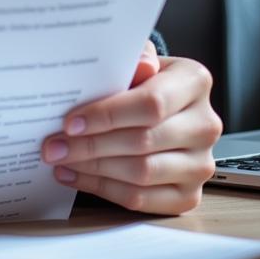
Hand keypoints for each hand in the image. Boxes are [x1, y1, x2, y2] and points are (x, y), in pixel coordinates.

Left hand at [41, 48, 221, 214]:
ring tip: (61, 159)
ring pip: (141, 173)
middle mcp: (205, 124)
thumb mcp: (137, 59)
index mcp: (195, 82)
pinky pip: (142, 199)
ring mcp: (200, 164)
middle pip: (143, 141)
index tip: (70, 122)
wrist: (163, 106)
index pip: (152, 103)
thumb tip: (140, 66)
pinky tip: (77, 175)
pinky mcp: (189, 195)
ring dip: (93, 169)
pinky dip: (103, 189)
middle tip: (54, 146)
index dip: (107, 115)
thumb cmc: (143, 80)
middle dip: (91, 145)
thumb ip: (134, 59)